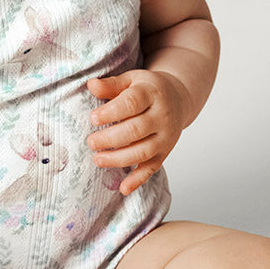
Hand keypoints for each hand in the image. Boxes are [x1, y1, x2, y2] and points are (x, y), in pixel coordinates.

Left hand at [87, 70, 188, 194]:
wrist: (178, 99)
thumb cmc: (147, 89)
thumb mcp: (131, 80)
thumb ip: (111, 84)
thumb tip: (91, 85)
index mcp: (152, 93)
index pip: (132, 103)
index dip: (111, 112)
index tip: (93, 118)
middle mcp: (162, 116)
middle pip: (137, 130)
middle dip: (111, 138)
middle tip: (91, 142)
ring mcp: (165, 136)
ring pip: (143, 151)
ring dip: (119, 159)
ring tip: (98, 159)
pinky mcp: (165, 152)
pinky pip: (152, 168)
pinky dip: (138, 180)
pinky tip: (122, 188)